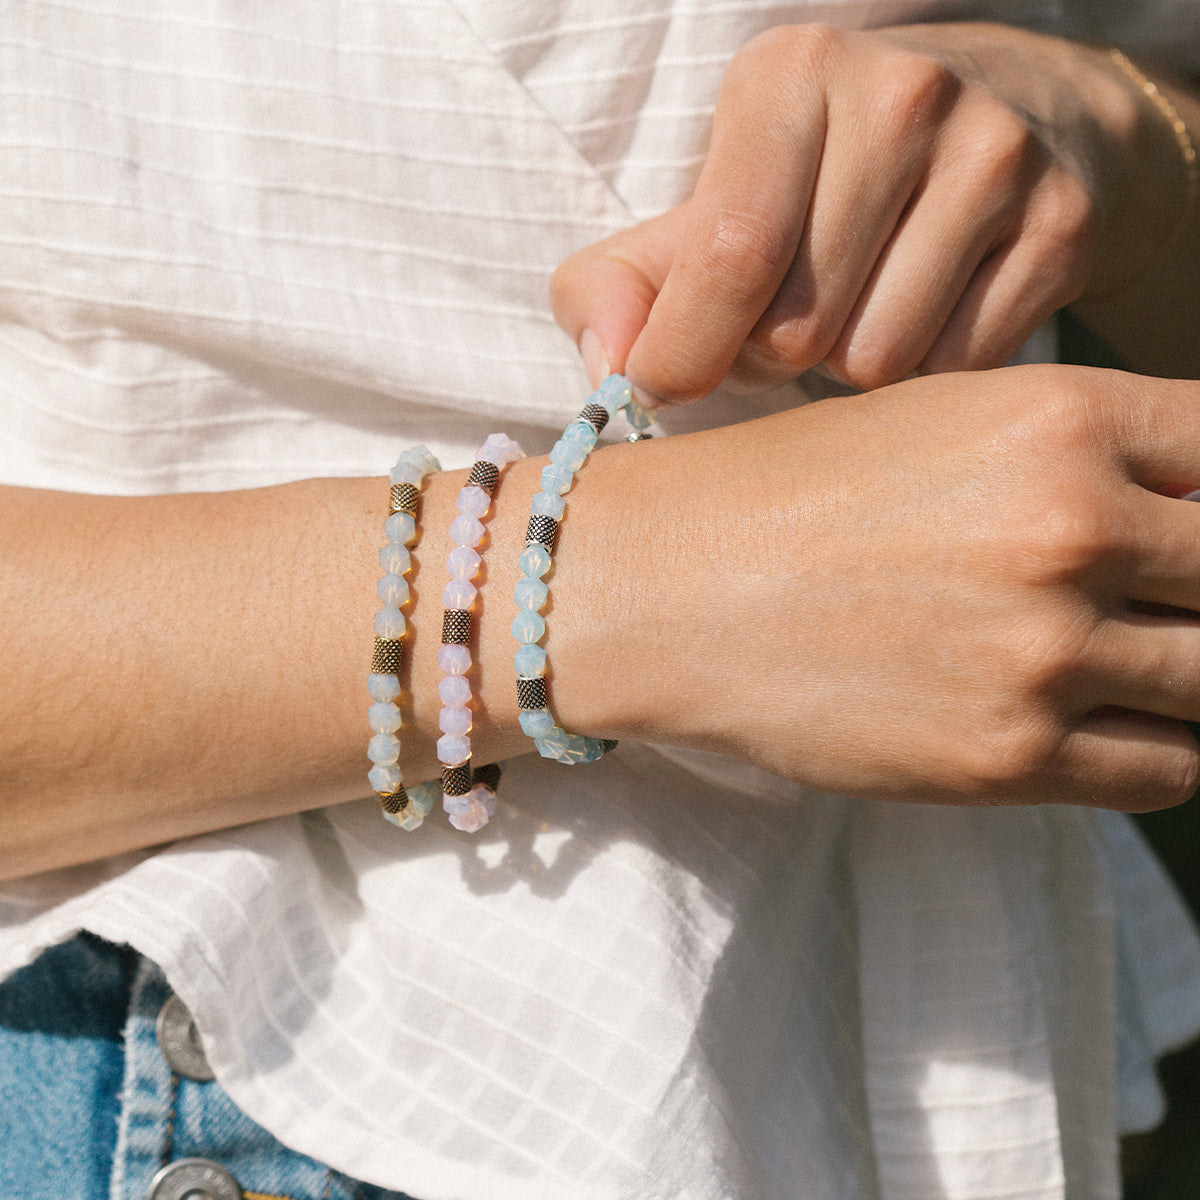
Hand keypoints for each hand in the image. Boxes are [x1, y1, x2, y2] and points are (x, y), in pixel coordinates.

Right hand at [550, 364, 1199, 809]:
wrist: (668, 590)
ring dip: (1186, 671)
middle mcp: (1070, 530)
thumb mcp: (936, 421)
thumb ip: (1073, 454)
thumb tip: (1182, 509)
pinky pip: (1168, 769)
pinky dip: (1161, 745)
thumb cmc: (786, 493)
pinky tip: (1107, 721)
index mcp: (1058, 419)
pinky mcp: (1009, 757)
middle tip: (1156, 604)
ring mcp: (1045, 652)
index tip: (1192, 531)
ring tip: (1127, 662)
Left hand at [552, 23, 1151, 402]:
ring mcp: (997, 156)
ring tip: (859, 307)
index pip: (731, 255)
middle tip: (794, 311)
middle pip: (800, 330)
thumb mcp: (707, 204)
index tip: (666, 383)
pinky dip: (924, 373)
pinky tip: (926, 313)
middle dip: (776, 353)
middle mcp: (903, 96)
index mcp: (790, 77)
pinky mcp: (1063, 224)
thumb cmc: (819, 181)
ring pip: (877, 364)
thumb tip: (612, 370)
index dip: (686, 350)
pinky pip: (956, 373)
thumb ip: (624, 284)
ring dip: (848, 368)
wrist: (1012, 116)